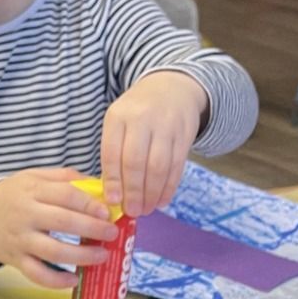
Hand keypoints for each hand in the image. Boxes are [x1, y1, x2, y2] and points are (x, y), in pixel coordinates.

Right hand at [0, 169, 119, 289]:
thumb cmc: (12, 195)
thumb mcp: (33, 177)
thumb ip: (65, 178)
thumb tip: (100, 185)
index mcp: (33, 191)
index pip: (66, 195)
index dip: (89, 204)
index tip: (107, 212)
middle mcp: (26, 215)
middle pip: (63, 223)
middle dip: (92, 229)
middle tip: (112, 233)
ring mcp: (21, 240)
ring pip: (53, 251)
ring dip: (82, 256)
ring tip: (102, 256)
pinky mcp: (16, 260)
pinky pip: (37, 274)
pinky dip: (57, 281)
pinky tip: (74, 280)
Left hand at [100, 71, 206, 217]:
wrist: (172, 88)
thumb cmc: (138, 112)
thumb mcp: (118, 122)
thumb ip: (114, 152)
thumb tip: (113, 194)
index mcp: (118, 117)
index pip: (112, 153)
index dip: (113, 181)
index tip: (113, 201)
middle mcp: (142, 119)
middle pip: (136, 162)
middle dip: (133, 192)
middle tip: (132, 211)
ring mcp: (166, 125)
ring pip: (158, 167)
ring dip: (152, 193)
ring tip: (146, 209)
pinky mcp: (185, 134)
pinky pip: (177, 166)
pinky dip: (169, 187)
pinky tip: (161, 200)